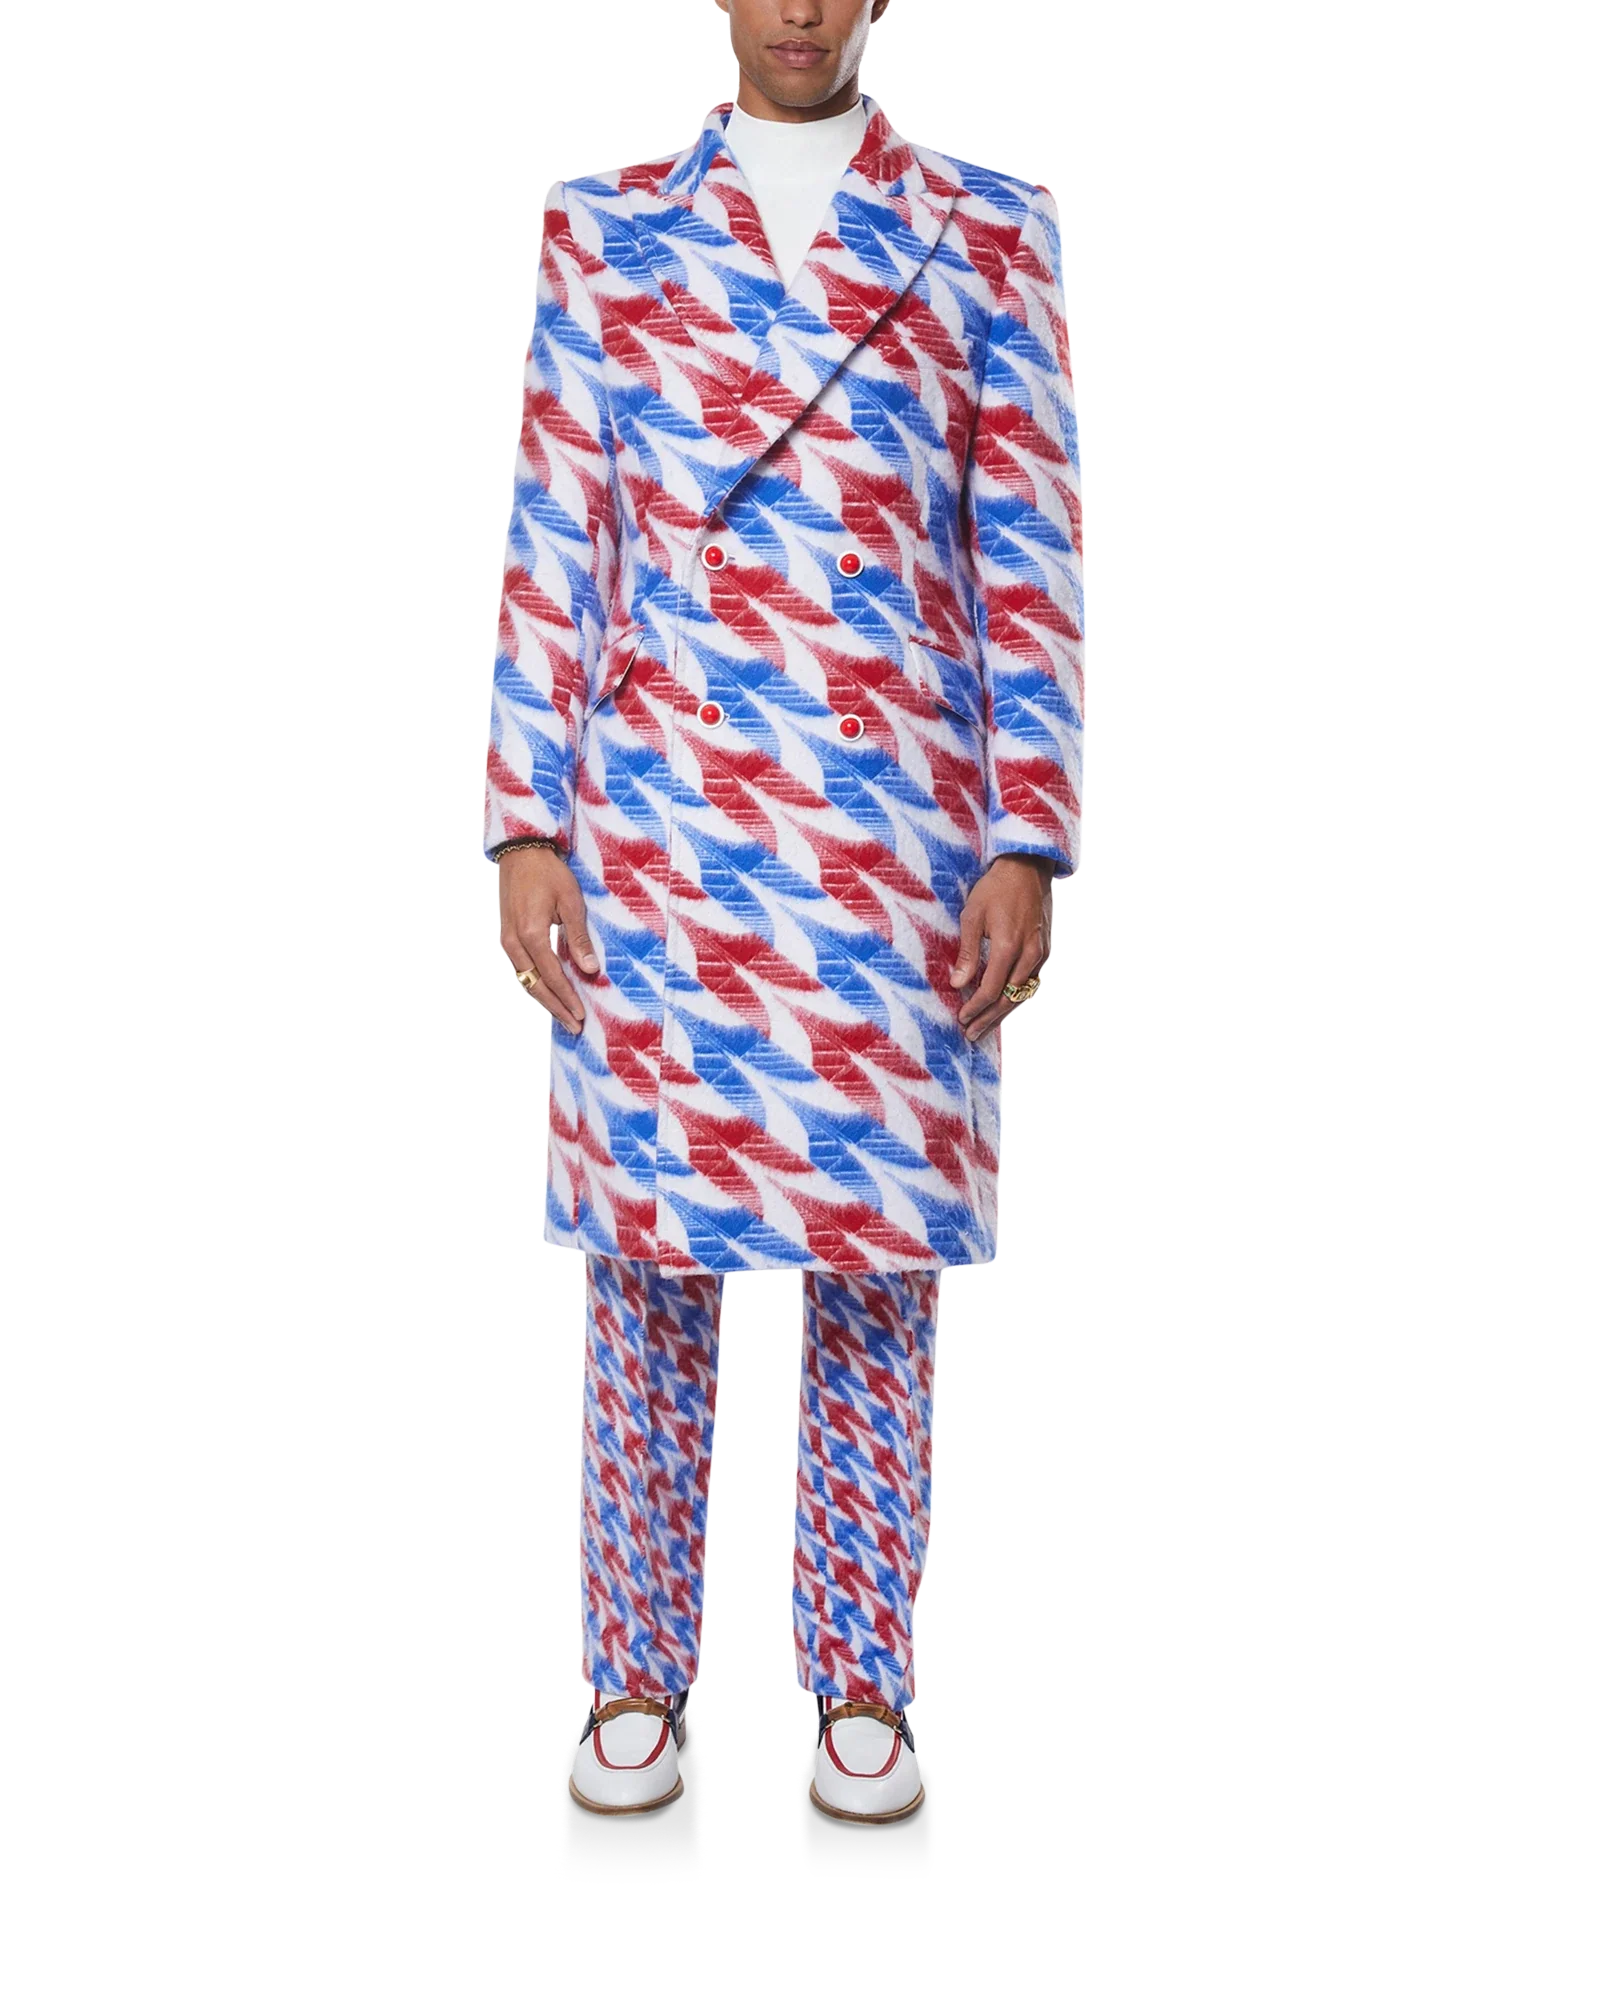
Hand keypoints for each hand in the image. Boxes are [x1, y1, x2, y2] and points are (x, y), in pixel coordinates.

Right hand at [496, 845, 599, 1033]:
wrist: (520, 852)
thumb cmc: (549, 873)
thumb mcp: (571, 902)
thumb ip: (578, 938)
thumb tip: (591, 970)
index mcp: (531, 934)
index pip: (553, 975)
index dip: (567, 997)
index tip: (581, 1015)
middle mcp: (514, 942)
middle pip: (535, 985)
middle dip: (556, 1007)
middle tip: (574, 1026)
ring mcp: (507, 941)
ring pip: (525, 980)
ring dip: (544, 999)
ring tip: (563, 1015)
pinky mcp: (506, 937)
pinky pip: (520, 969)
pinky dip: (534, 984)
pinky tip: (547, 992)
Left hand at [950, 854, 1054, 1041]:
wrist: (1026, 869)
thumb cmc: (994, 889)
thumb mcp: (973, 916)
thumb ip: (968, 952)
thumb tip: (958, 984)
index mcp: (1008, 946)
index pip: (991, 989)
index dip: (975, 1007)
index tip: (961, 1018)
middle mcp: (1029, 954)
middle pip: (1008, 998)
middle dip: (989, 1018)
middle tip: (971, 1034)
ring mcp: (1040, 953)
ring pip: (1022, 993)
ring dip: (1003, 1012)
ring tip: (986, 1026)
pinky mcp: (1045, 950)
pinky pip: (1031, 982)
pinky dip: (1017, 997)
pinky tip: (1004, 1005)